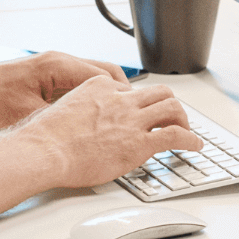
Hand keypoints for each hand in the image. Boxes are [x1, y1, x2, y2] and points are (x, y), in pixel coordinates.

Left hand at [0, 51, 130, 130]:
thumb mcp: (30, 115)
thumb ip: (61, 120)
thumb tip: (86, 133)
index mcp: (58, 66)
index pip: (104, 77)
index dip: (120, 96)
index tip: (130, 111)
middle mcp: (61, 61)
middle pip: (106, 71)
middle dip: (120, 92)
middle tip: (130, 113)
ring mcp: (56, 66)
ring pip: (95, 75)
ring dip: (107, 93)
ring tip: (116, 115)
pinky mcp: (51, 73)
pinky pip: (81, 80)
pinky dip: (92, 94)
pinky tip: (92, 113)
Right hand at [0, 77, 199, 203]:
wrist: (43, 151)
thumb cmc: (43, 138)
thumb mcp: (61, 110)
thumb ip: (78, 110)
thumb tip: (77, 124)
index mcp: (100, 87)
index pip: (130, 90)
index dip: (139, 103)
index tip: (142, 111)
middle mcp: (120, 99)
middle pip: (158, 92)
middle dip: (169, 104)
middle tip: (173, 116)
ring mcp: (131, 119)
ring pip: (172, 108)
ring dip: (183, 119)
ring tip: (186, 130)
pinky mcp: (139, 142)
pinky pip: (175, 135)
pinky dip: (191, 139)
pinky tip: (195, 145)